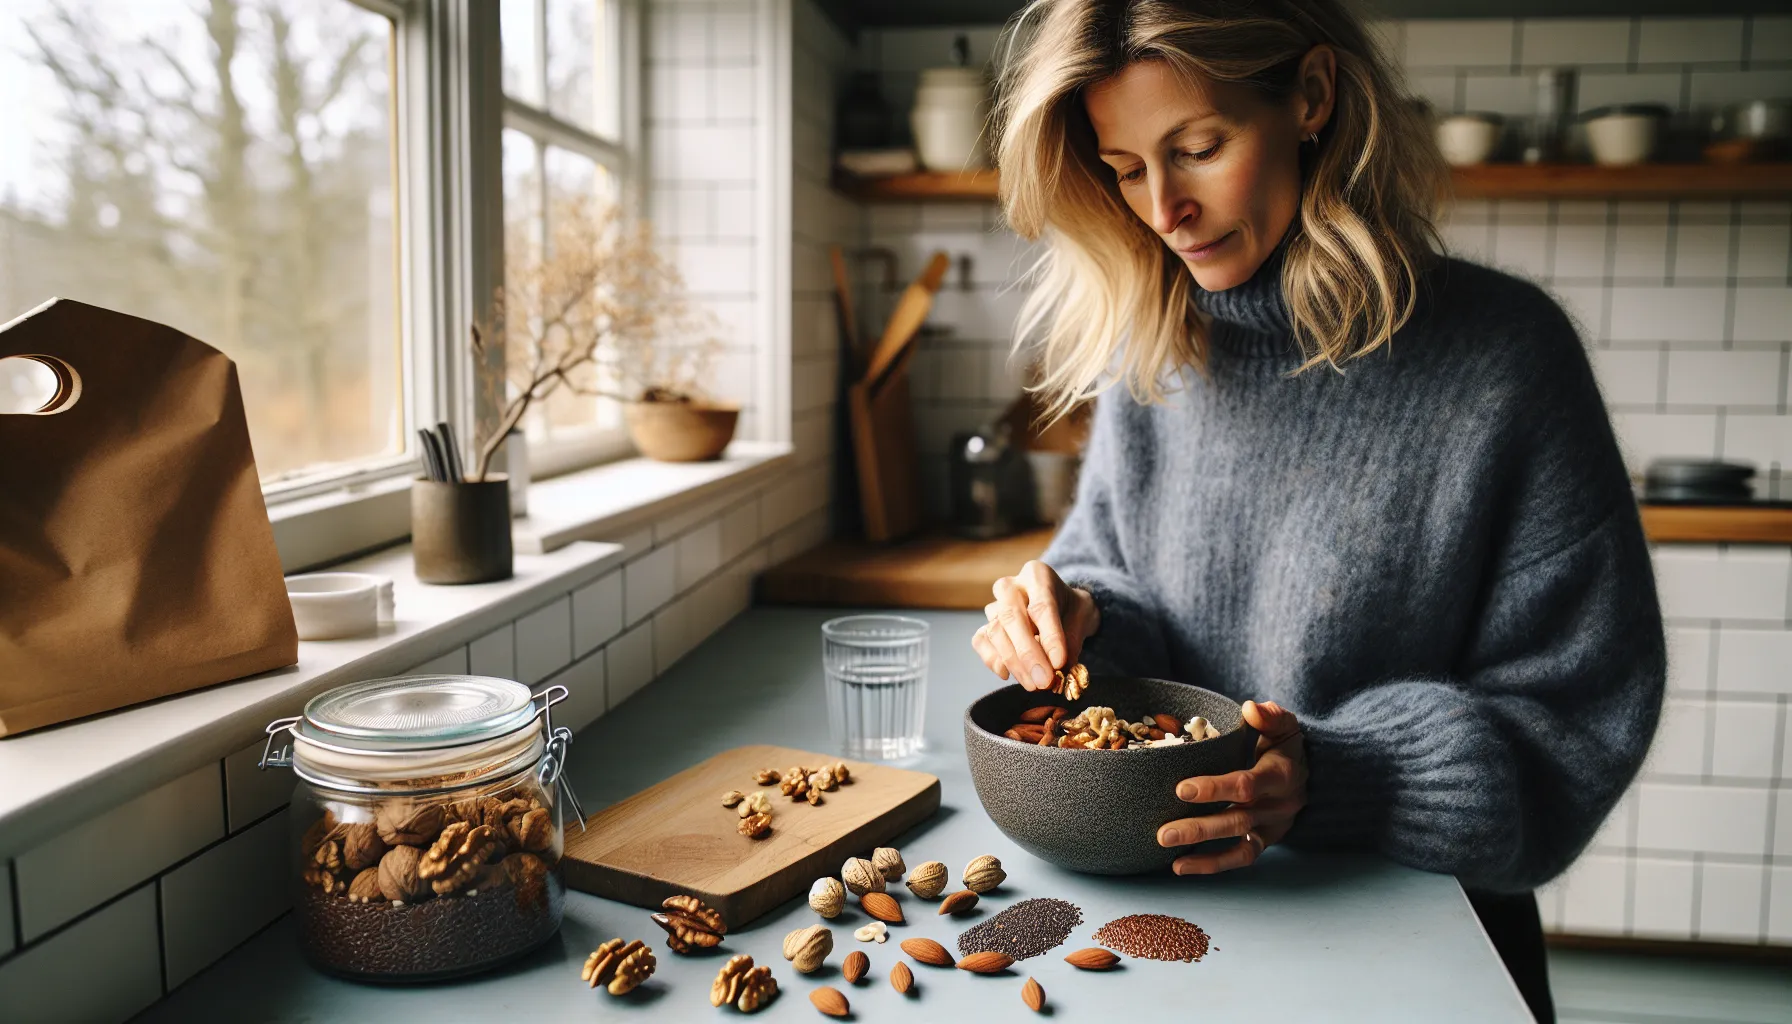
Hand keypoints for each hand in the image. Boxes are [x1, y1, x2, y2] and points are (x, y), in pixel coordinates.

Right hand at [971, 560, 1100, 688]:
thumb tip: (1060, 671)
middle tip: (1043, 681)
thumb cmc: (1071, 610)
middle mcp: (1011, 586)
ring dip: (1014, 663)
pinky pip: (981, 641)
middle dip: (1028, 653)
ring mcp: (995, 605)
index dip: (1050, 637)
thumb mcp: (1083, 618)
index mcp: (1037, 575)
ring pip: (995, 631)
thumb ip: (1072, 641)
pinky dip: (992, 660)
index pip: (1041, 606)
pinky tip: (1008, 674)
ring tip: (1034, 684)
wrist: (1061, 608)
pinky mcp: (986, 624)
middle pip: (1012, 617)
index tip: (1059, 663)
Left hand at [1157, 700, 1306, 874]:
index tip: (1182, 790)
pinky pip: (1240, 858)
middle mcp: (1279, 806)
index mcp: (1281, 775)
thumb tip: (1251, 708)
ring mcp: (1273, 828)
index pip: (1247, 785)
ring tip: (1167, 849)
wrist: (1309, 772)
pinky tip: (1181, 866)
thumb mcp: (1283, 724)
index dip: (1215, 789)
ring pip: (1239, 846)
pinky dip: (1212, 865)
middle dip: (1199, 828)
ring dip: (1202, 853)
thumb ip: (1269, 716)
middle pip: (1237, 820)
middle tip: (1164, 833)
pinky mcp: (1265, 841)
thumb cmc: (1284, 745)